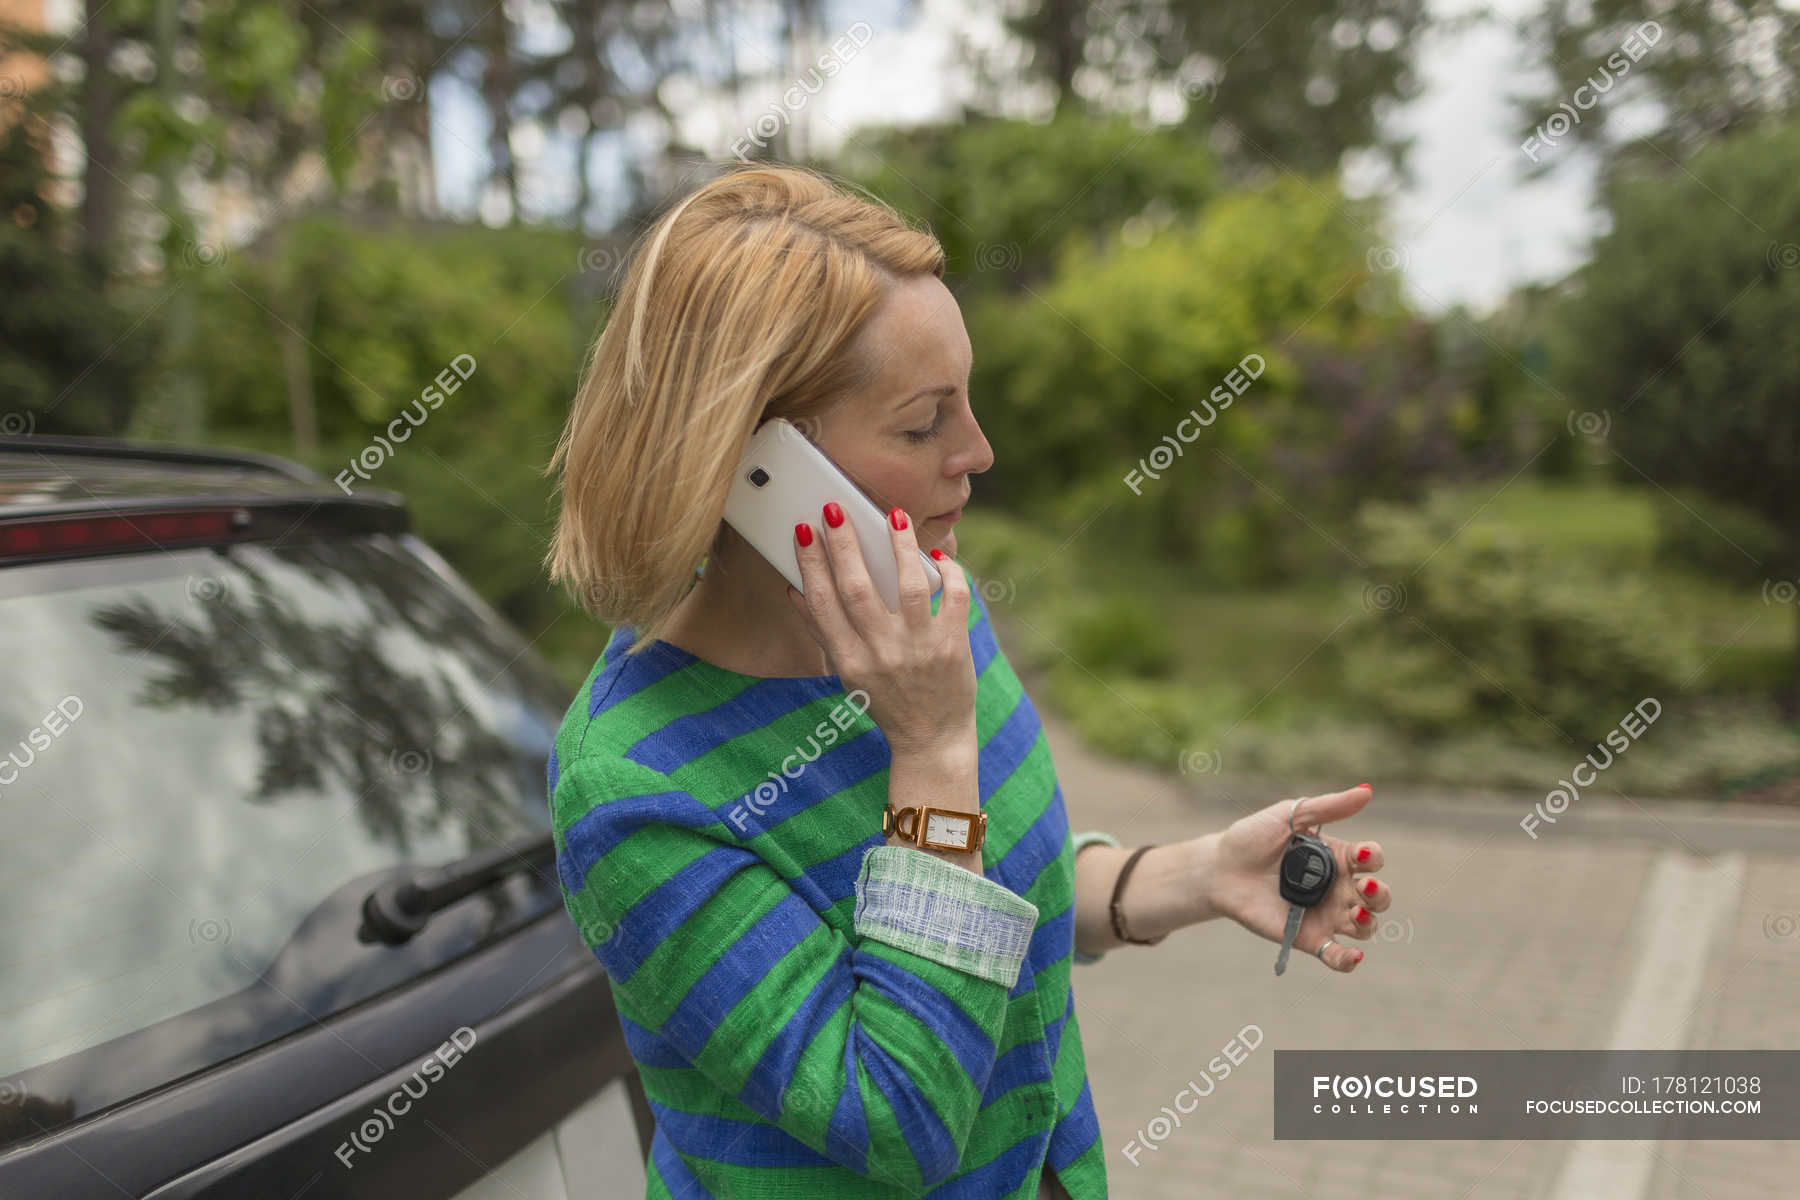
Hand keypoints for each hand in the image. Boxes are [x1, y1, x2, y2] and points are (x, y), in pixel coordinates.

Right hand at [785, 501, 975, 759]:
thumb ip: (824, 633)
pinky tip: (934, 555)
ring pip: (906, 585)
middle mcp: (881, 654)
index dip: (810, 563)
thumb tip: (794, 590)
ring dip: (898, 546)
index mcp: (849, 660)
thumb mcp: (848, 674)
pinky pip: (952, 597)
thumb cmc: (887, 702)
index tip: (802, 529)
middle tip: (835, 508)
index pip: (823, 602)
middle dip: (843, 544)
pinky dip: (947, 572)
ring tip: (894, 515)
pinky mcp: (953, 647)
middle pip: (857, 588)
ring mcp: (919, 650)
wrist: (932, 740)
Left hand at [1205, 785, 1387, 972]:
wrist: (1219, 868)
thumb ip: (1327, 806)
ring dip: (1367, 922)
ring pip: (1363, 926)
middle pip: (1376, 897)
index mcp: (1339, 857)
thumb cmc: (1253, 837)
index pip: (1371, 859)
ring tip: (1354, 912)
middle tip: (1365, 887)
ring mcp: (1324, 914)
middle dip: (1380, 894)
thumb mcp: (1290, 815)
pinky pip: (1335, 956)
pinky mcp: (1307, 937)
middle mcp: (1338, 887)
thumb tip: (1367, 790)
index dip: (1373, 857)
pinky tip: (1353, 956)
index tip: (1360, 853)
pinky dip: (1348, 961)